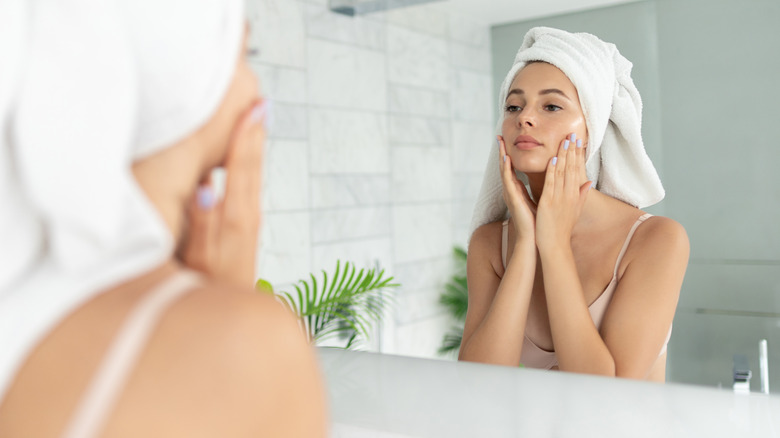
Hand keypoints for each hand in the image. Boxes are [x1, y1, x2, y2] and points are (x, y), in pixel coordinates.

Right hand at [179, 99, 266, 285]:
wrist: (228, 316)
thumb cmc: (207, 290)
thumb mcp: (200, 258)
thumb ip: (203, 223)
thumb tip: (207, 185)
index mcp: (236, 218)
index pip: (241, 169)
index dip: (246, 137)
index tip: (253, 108)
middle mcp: (247, 216)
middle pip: (252, 167)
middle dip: (255, 134)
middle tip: (259, 101)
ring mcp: (248, 222)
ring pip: (252, 176)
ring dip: (254, 147)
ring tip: (255, 119)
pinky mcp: (245, 229)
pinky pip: (248, 187)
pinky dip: (247, 166)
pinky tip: (242, 159)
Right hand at [498, 135, 536, 239]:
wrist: (535, 238)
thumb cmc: (538, 222)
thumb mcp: (541, 200)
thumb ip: (543, 188)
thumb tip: (551, 177)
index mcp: (518, 191)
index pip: (512, 169)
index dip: (509, 156)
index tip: (508, 143)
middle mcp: (511, 191)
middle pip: (505, 167)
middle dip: (502, 151)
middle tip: (499, 137)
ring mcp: (510, 194)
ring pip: (504, 171)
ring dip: (501, 156)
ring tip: (499, 142)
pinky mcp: (512, 198)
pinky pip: (508, 181)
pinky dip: (506, 169)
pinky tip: (505, 159)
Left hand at [535, 133, 591, 250]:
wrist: (555, 245)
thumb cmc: (562, 229)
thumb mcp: (575, 210)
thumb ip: (581, 195)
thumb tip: (589, 182)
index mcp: (574, 195)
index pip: (577, 171)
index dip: (577, 155)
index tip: (577, 141)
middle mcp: (569, 195)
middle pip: (572, 168)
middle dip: (572, 151)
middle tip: (572, 134)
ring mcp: (559, 199)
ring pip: (562, 173)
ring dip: (563, 156)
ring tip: (564, 141)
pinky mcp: (549, 203)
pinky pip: (551, 184)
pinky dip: (552, 172)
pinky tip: (553, 160)